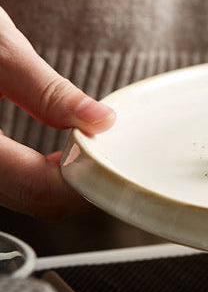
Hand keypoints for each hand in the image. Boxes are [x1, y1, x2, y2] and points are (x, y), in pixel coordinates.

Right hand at [0, 8, 115, 217]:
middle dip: (75, 183)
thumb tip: (99, 120)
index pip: (38, 187)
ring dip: (56, 182)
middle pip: (31, 199)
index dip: (84, 180)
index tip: (113, 157)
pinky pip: (6, 183)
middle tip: (108, 153)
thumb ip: (48, 91)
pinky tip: (56, 153)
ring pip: (19, 195)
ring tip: (86, 149)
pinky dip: (35, 174)